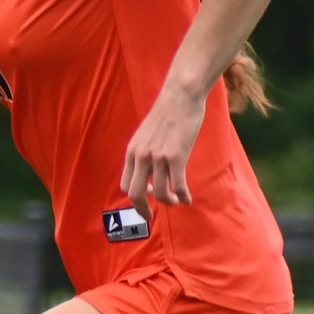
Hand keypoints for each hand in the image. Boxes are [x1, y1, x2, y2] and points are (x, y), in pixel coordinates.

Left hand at [120, 77, 209, 207]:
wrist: (180, 96)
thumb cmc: (167, 114)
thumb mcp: (146, 135)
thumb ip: (144, 152)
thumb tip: (148, 171)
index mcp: (132, 152)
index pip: (125, 184)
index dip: (135, 196)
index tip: (147, 198)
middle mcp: (141, 156)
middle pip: (135, 194)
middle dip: (143, 210)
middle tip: (151, 216)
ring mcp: (158, 158)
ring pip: (160, 193)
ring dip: (169, 202)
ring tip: (177, 201)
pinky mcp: (176, 156)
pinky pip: (178, 186)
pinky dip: (183, 196)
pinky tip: (188, 199)